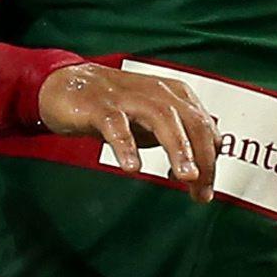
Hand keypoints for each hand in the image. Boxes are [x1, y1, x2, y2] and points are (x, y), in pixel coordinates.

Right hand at [38, 62, 220, 200]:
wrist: (66, 85)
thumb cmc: (115, 107)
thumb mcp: (153, 123)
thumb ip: (178, 141)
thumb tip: (201, 174)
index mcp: (175, 96)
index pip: (205, 129)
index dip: (210, 161)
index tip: (204, 191)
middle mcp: (157, 93)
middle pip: (192, 123)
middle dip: (202, 158)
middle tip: (201, 190)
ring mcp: (128, 98)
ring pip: (162, 119)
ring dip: (178, 149)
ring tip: (184, 177)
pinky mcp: (99, 106)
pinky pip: (116, 125)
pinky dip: (126, 145)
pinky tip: (131, 167)